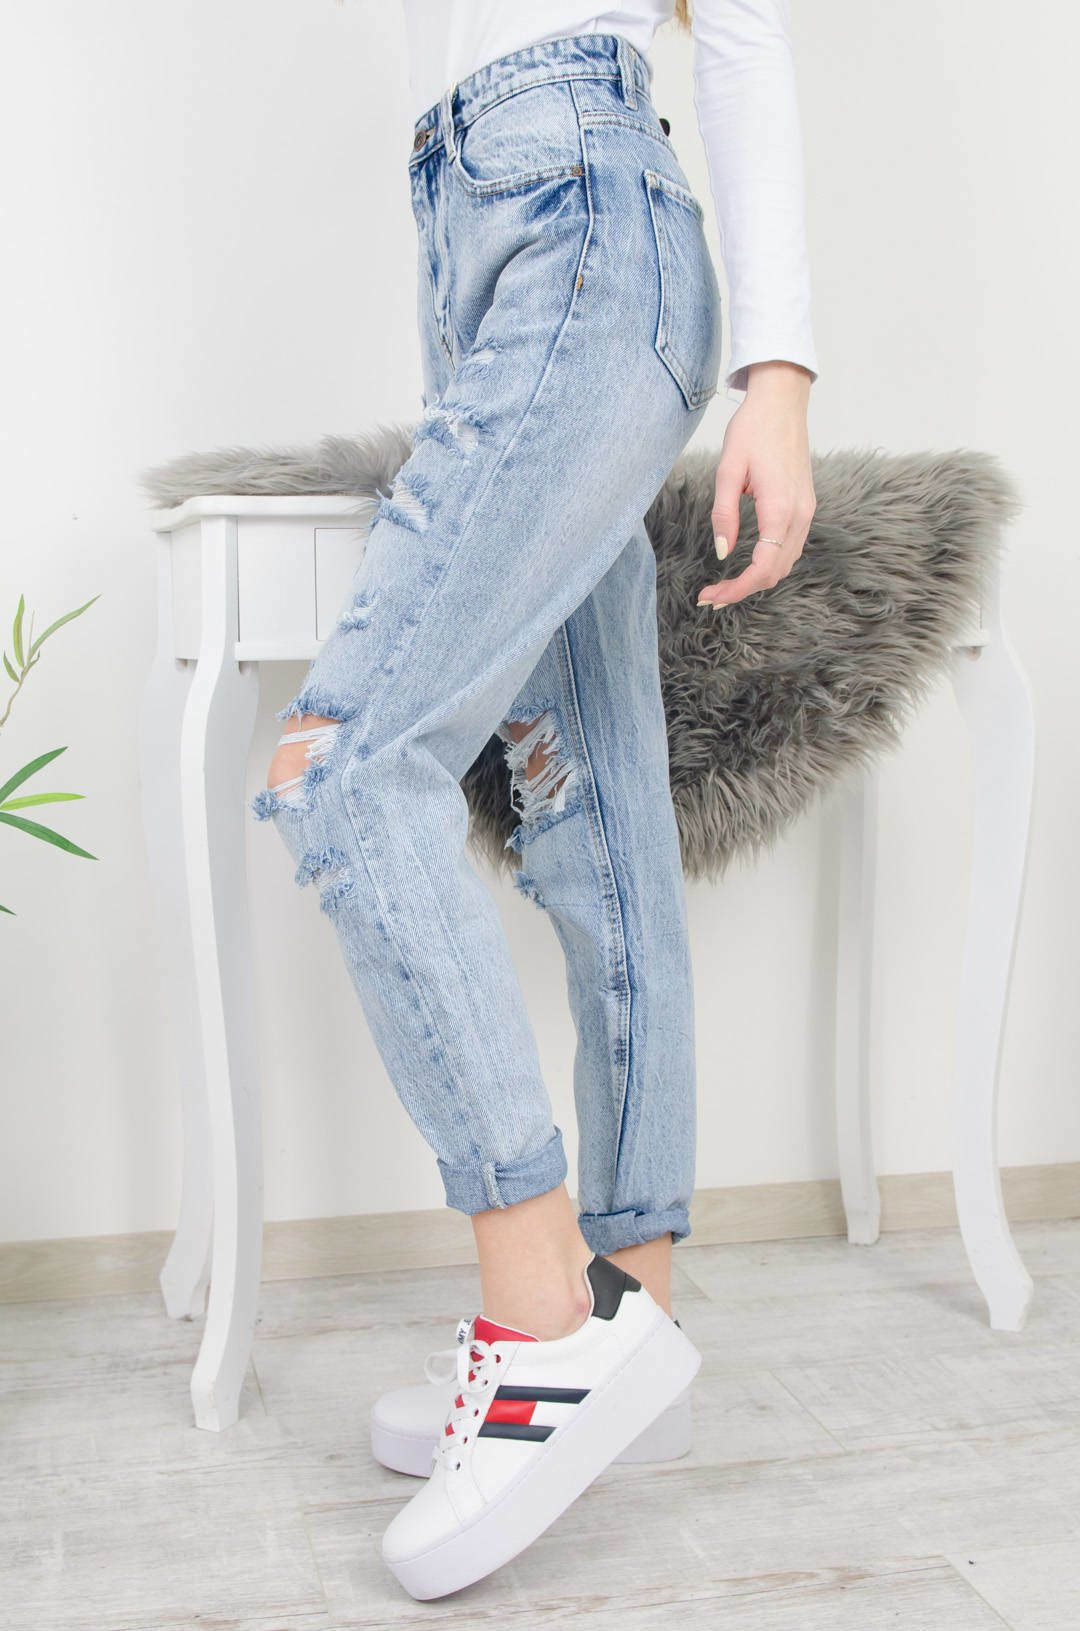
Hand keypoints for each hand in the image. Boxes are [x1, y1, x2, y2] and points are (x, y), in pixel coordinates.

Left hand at [696, 361, 815, 607]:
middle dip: (743, 590)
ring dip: (757, 579)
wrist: (782, 402)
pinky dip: (771, 563)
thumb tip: (723, 553)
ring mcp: (807, 511)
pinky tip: (749, 563)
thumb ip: (724, 514)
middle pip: (775, 572)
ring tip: (725, 585)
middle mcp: (800, 514)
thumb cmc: (753, 429)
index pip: (763, 568)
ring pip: (785, 563)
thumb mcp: (727, 470)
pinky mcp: (805, 506)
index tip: (711, 597)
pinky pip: (791, 547)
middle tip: (710, 596)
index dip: (737, 589)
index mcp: (780, 508)